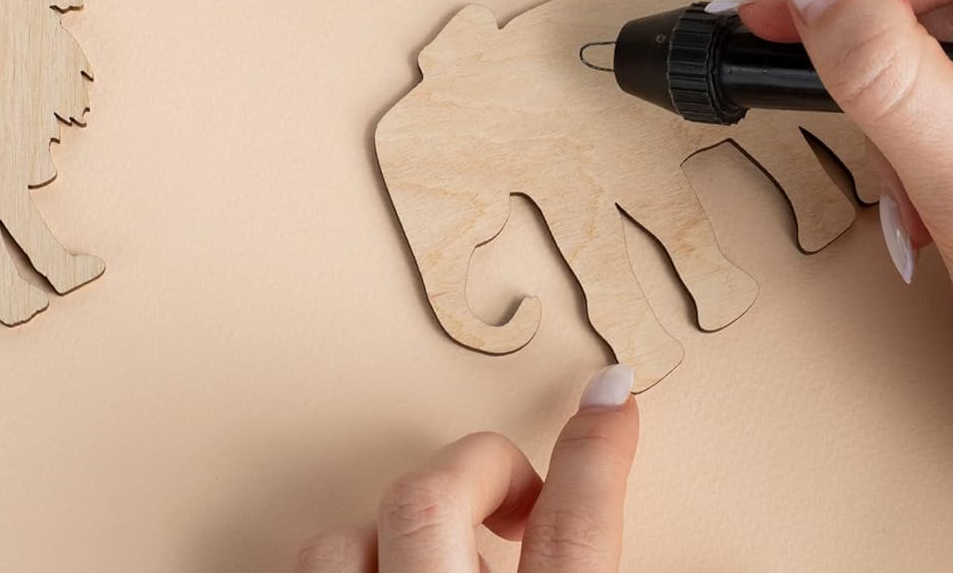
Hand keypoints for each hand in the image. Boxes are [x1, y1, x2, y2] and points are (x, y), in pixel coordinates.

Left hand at [295, 366, 637, 571]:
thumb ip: (581, 568)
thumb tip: (593, 530)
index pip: (573, 530)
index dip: (595, 453)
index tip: (609, 397)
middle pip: (435, 496)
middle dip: (480, 471)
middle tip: (515, 497)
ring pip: (343, 541)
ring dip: (388, 538)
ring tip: (431, 564)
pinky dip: (351, 571)